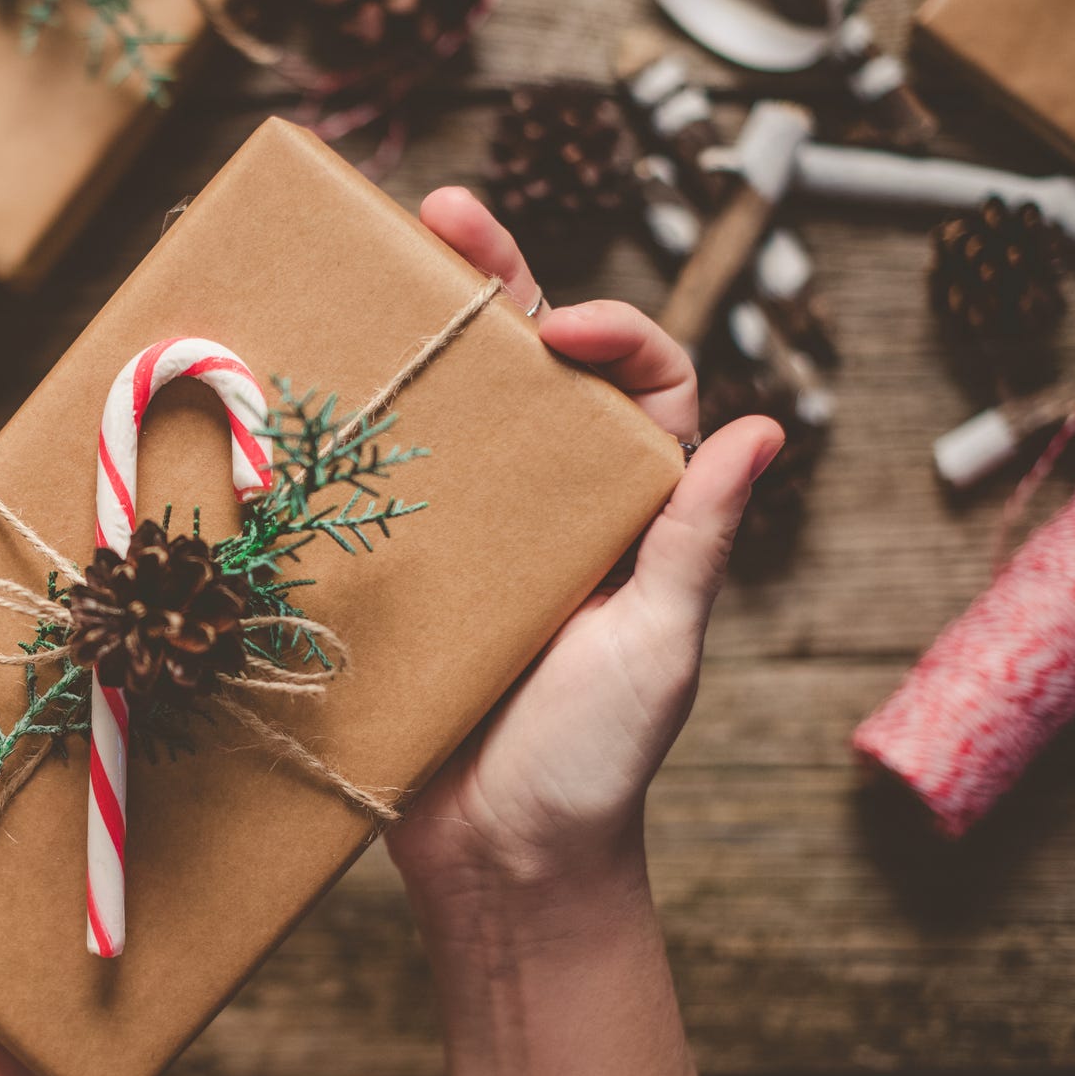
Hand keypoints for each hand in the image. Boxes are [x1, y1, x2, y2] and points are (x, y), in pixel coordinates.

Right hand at [388, 189, 784, 933]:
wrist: (497, 862)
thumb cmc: (594, 763)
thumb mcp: (657, 646)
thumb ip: (695, 540)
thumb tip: (769, 428)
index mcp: (631, 515)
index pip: (643, 387)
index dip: (612, 335)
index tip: (557, 331)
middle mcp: (554, 511)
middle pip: (532, 373)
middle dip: (494, 284)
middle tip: (442, 213)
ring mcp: (471, 541)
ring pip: (450, 416)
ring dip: (417, 338)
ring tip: (370, 264)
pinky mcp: (399, 580)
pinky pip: (377, 492)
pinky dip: (348, 438)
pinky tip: (305, 388)